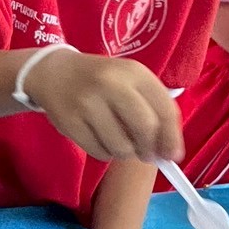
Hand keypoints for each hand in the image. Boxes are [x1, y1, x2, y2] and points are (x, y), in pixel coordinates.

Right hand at [26, 50, 182, 161]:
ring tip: (120, 144)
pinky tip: (101, 140)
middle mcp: (111, 84)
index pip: (164, 109)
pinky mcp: (69, 121)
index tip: (173, 156)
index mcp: (134, 72)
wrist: (54, 72)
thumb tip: (169, 151)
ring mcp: (88, 103)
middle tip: (146, 155)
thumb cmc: (102, 80)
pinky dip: (105, 153)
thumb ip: (152, 109)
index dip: (172, 137)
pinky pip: (98, 151)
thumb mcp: (130, 82)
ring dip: (125, 153)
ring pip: (121, 146)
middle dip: (149, 149)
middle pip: (144, 128)